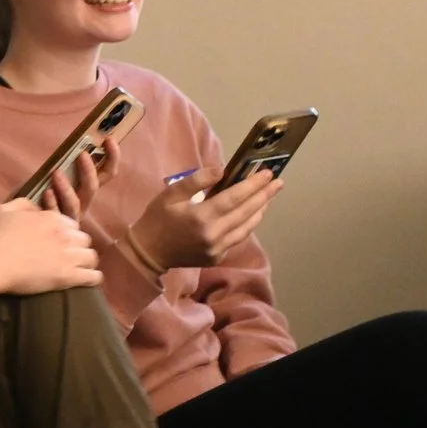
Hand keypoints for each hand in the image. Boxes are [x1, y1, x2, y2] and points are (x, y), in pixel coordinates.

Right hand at [0, 198, 102, 296]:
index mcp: (51, 218)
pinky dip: (92, 278)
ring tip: (79, 269)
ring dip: (86, 261)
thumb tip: (37, 208)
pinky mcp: (67, 276)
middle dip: (78, 246)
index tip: (58, 241)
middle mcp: (64, 234)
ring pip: (91, 257)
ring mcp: (67, 255)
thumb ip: (24, 204)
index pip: (71, 224)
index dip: (66, 233)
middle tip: (68, 256)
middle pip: (84, 239)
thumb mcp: (4, 210)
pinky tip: (88, 280)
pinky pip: (92, 277)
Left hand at [42, 135, 118, 221]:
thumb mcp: (57, 174)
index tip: (109, 139)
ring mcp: (69, 216)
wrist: (24, 219)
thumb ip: (66, 162)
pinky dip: (52, 203)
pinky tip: (46, 192)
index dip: (112, 157)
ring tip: (57, 173)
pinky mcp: (54, 225)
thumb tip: (73, 142)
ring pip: (75, 204)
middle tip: (82, 155)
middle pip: (92, 188)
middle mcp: (82, 203)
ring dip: (67, 188)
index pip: (107, 173)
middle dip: (89, 171)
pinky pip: (55, 214)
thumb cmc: (42, 191)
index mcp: (86, 189)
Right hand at [125, 168, 278, 270]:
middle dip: (264, 196)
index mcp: (201, 217)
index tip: (268, 173)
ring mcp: (216, 249)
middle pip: (246, 212)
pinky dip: (247, 225)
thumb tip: (222, 171)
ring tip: (269, 197)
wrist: (148, 253)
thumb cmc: (157, 219)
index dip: (253, 185)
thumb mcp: (171, 194)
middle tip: (278, 182)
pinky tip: (251, 214)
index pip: (235, 198)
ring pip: (246, 227)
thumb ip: (197, 181)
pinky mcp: (216, 257)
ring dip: (260, 211)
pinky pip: (237, 238)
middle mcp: (213, 234)